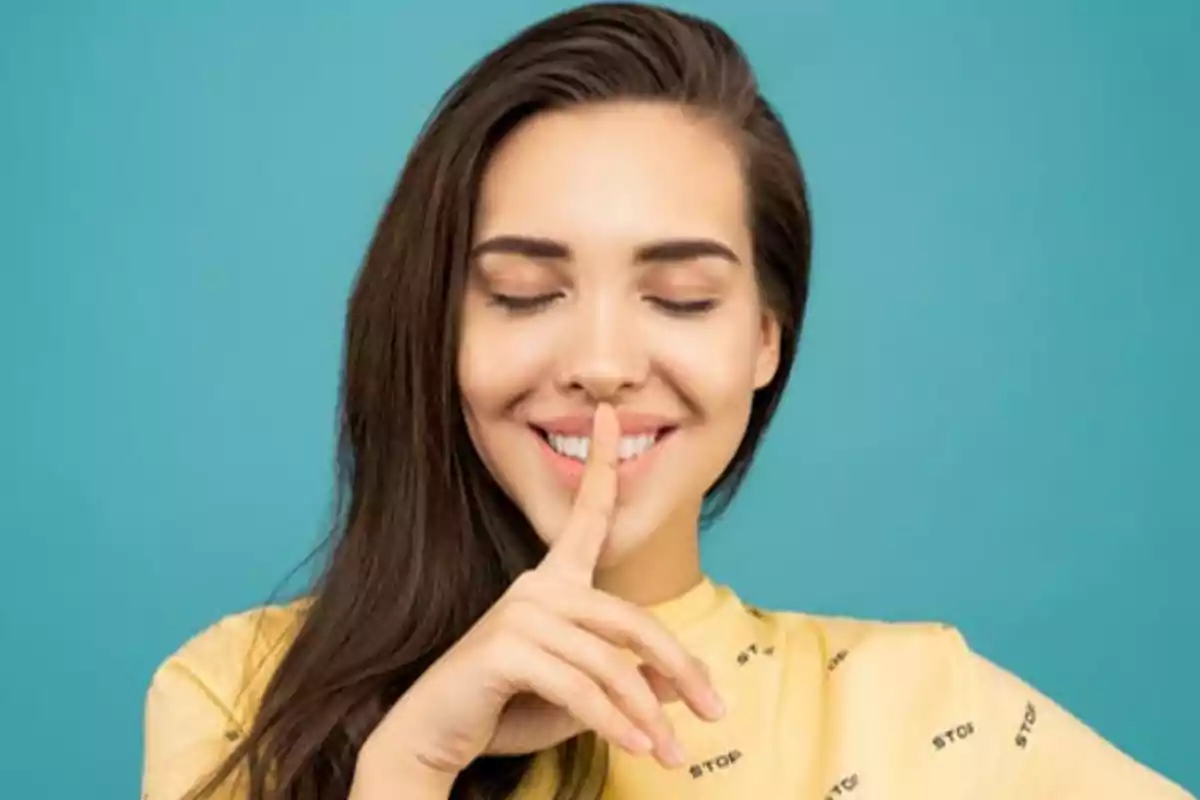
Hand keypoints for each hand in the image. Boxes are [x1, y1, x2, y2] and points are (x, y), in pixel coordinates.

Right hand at [356, 404, 724, 789]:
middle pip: (631, 621)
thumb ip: (627, 680)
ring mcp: (519, 614)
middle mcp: (536, 588)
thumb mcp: (580, 695)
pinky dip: (616, 724)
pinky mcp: (506, 649)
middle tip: (717, 713)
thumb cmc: (506, 710)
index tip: (610, 415)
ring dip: (648, 715)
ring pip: (611, 663)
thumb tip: (683, 680)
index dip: (600, 464)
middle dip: (680, 669)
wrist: (433, 739)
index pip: (585, 518)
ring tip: (674, 755)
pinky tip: (639, 750)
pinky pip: (581, 688)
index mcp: (551, 584)